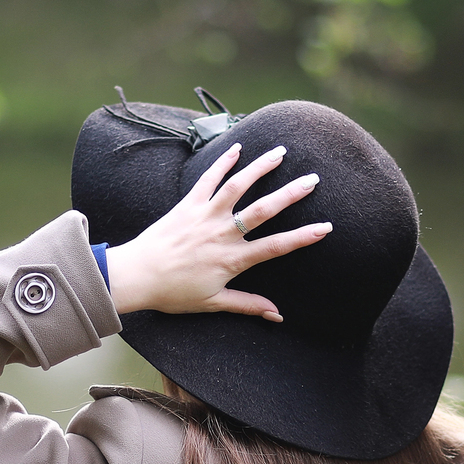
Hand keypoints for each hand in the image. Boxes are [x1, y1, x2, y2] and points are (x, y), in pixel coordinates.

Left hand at [104, 142, 331, 320]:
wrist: (137, 275)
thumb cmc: (173, 293)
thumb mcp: (213, 303)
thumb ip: (247, 305)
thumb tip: (276, 315)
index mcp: (232, 260)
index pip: (276, 247)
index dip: (303, 237)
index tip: (326, 228)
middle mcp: (222, 233)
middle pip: (262, 210)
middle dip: (290, 194)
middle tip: (312, 179)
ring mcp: (205, 216)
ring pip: (238, 186)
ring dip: (260, 167)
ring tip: (280, 152)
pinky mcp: (188, 205)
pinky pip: (208, 179)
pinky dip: (223, 162)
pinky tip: (237, 149)